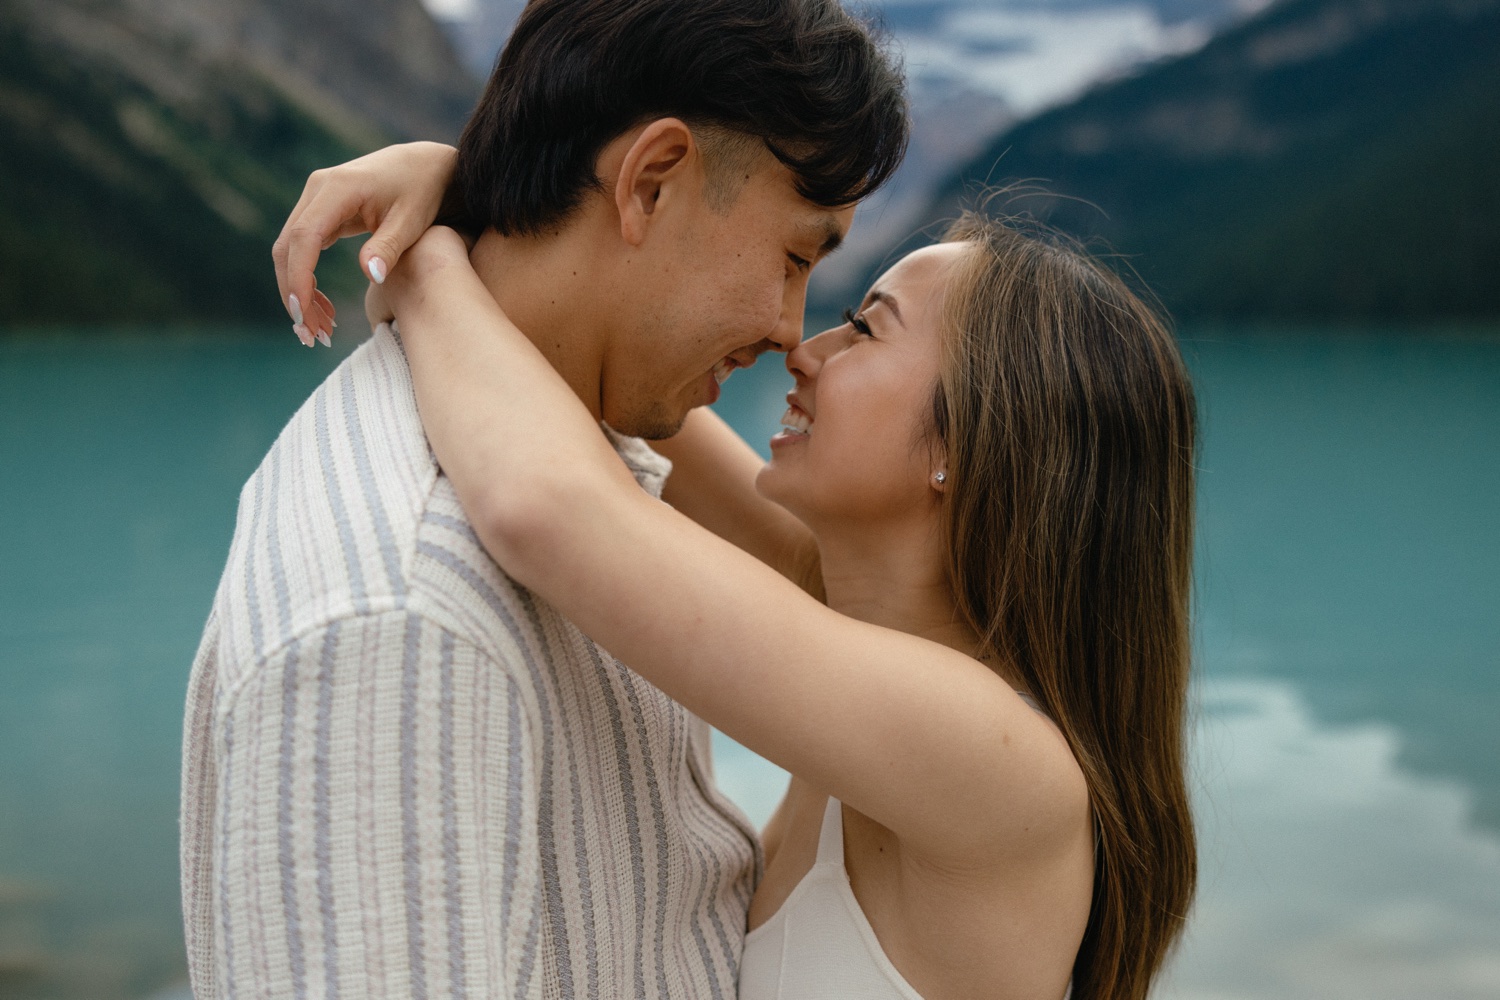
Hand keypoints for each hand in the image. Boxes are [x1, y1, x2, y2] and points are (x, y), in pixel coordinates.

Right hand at [273, 141, 458, 346]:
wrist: (426, 165)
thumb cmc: (423, 191)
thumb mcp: (412, 221)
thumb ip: (390, 247)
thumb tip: (369, 274)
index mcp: (338, 188)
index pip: (304, 238)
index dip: (299, 278)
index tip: (304, 314)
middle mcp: (318, 188)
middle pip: (288, 246)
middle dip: (294, 293)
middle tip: (311, 334)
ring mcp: (316, 198)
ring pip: (290, 249)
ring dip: (298, 290)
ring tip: (320, 328)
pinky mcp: (321, 210)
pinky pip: (303, 248)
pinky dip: (306, 279)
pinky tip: (323, 307)